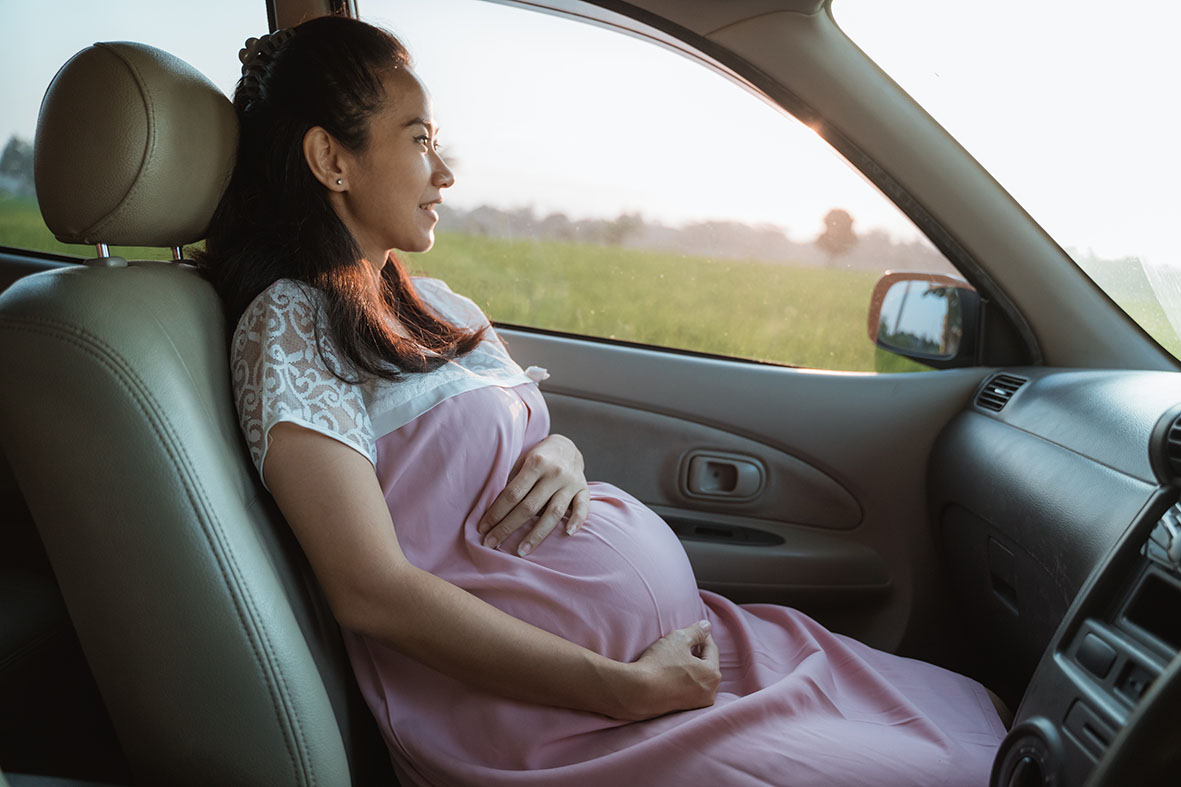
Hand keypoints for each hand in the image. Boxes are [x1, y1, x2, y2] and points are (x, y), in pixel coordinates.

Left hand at [479, 434, 589, 556]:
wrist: (567, 446)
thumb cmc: (538, 457)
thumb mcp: (522, 460)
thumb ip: (513, 482)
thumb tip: (495, 509)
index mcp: (536, 463)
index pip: (512, 494)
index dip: (496, 512)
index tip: (483, 528)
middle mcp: (555, 474)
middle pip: (529, 507)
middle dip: (508, 527)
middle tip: (491, 543)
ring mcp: (571, 483)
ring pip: (553, 513)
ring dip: (536, 534)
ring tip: (521, 550)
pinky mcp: (584, 489)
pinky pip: (583, 507)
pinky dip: (577, 520)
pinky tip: (568, 533)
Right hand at [611, 620, 720, 720]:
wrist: (637, 692)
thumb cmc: (659, 664)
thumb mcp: (679, 639)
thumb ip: (697, 631)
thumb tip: (707, 625)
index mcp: (712, 675)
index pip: (711, 648)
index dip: (701, 635)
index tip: (692, 629)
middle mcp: (710, 692)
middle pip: (707, 664)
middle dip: (697, 652)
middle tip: (683, 642)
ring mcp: (697, 704)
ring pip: (698, 677)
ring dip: (690, 666)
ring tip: (675, 656)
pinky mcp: (684, 709)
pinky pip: (689, 688)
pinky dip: (684, 678)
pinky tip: (671, 672)